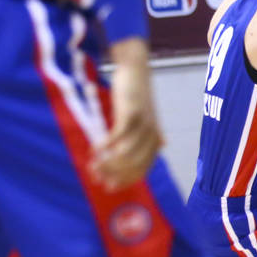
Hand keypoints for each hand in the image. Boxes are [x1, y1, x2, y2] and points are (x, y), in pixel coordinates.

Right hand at [90, 39, 163, 190]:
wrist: (136, 69)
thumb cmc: (137, 95)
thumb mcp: (146, 117)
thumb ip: (152, 134)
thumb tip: (164, 145)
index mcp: (155, 140)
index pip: (142, 169)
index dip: (124, 180)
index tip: (108, 187)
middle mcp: (152, 135)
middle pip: (133, 165)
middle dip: (113, 174)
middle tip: (95, 177)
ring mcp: (143, 124)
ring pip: (125, 153)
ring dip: (107, 162)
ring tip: (92, 165)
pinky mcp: (132, 113)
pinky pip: (118, 136)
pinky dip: (105, 145)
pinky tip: (95, 149)